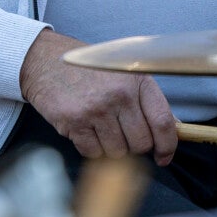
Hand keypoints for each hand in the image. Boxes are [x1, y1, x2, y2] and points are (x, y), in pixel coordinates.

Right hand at [19, 28, 178, 164]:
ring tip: (101, 129)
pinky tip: (85, 130)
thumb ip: (146, 99)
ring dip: (111, 148)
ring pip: (118, 152)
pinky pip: (93, 153)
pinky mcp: (75, 122)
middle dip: (134, 146)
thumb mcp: (122, 72)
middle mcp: (120, 94)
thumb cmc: (87, 69)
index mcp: (137, 79)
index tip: (163, 156)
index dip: (167, 146)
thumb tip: (172, 129)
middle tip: (123, 136)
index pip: (163, 122)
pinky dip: (92, 148)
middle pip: (140, 143)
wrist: (44, 60)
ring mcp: (97, 109)